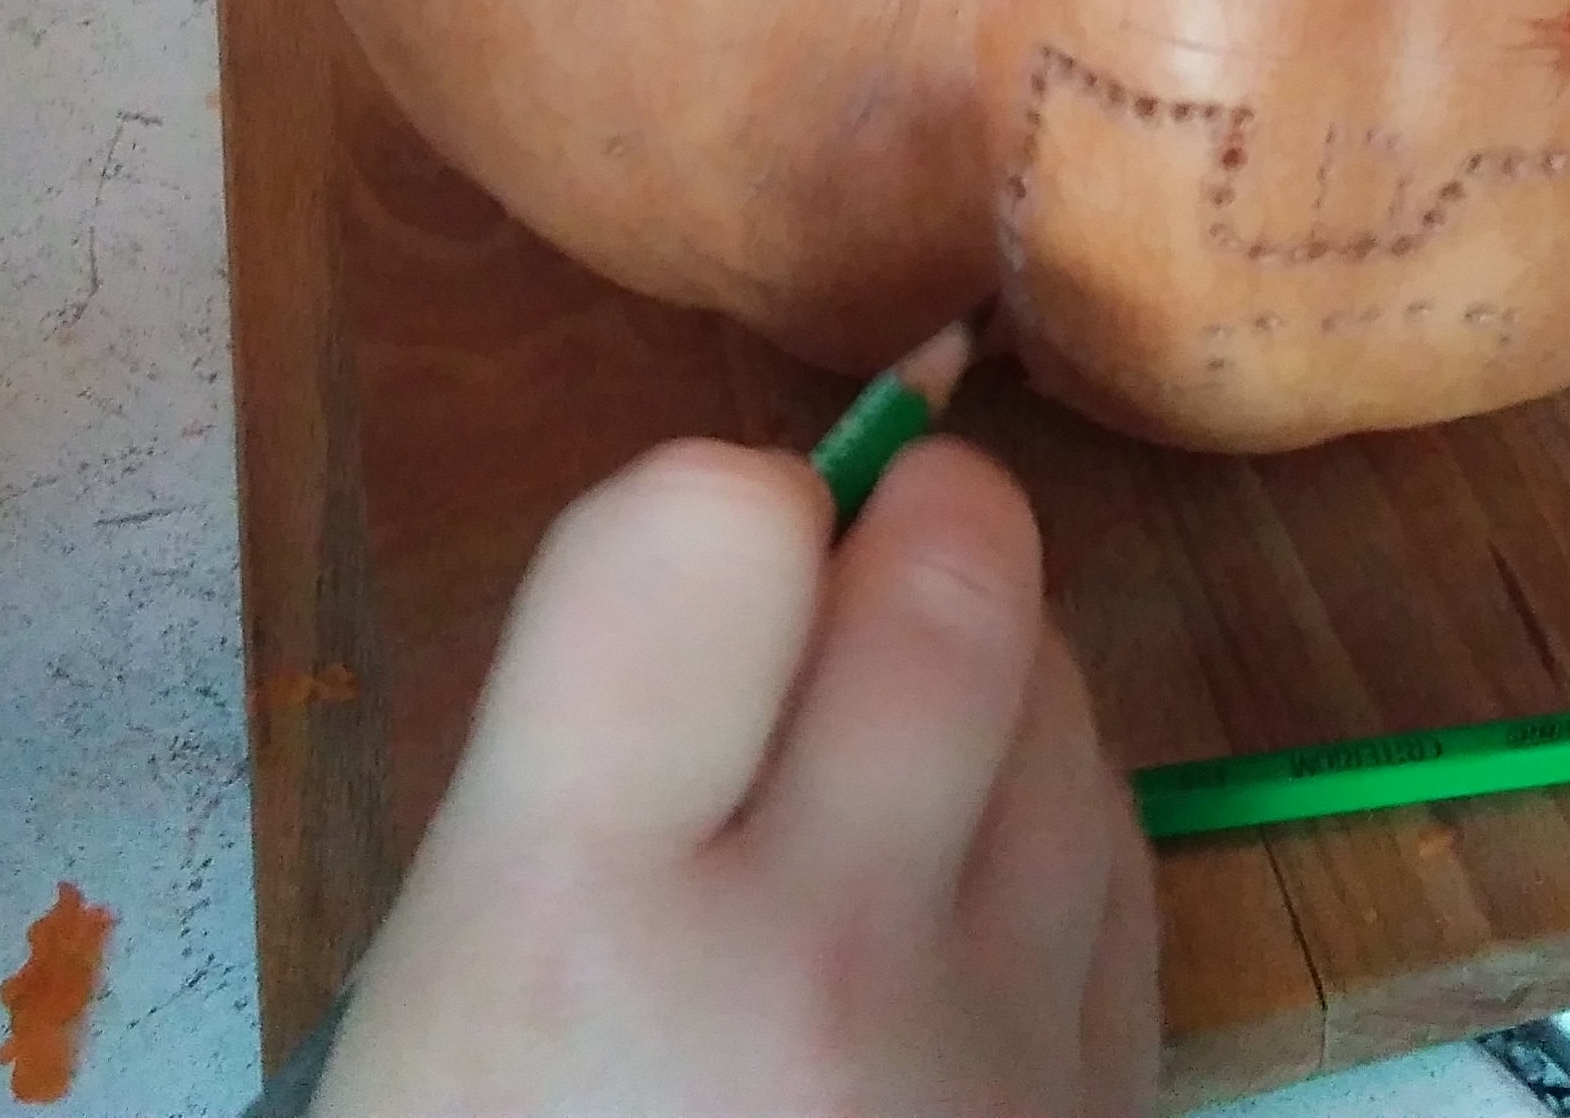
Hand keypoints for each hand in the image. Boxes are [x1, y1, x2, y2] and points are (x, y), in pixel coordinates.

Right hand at [313, 438, 1157, 1117]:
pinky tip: (970, 877)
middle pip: (957, 575)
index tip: (694, 574)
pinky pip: (1130, 868)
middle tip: (848, 558)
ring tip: (894, 742)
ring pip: (1075, 709)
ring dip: (997, 671)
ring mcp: (1005, 1057)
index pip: (712, 521)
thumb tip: (743, 563)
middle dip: (909, 521)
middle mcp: (822, 960)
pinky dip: (1060, 822)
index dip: (708, 512)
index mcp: (582, 920)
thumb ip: (582, 766)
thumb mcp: (439, 997)